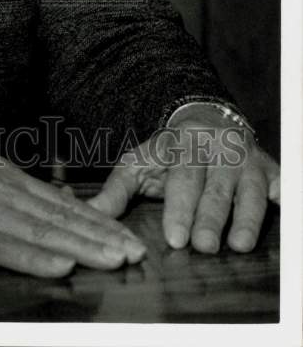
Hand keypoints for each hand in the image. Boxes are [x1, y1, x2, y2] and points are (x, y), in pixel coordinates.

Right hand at [0, 122, 146, 276]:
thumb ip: (2, 192)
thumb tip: (40, 209)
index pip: (58, 203)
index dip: (97, 222)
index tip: (129, 237)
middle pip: (57, 216)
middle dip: (101, 236)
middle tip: (139, 254)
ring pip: (38, 229)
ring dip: (80, 245)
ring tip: (115, 260)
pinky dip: (32, 255)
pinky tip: (58, 264)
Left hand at [87, 107, 279, 253]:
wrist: (205, 121)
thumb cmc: (167, 153)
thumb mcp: (137, 164)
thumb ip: (116, 191)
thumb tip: (86, 213)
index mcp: (180, 147)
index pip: (180, 180)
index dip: (178, 209)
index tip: (174, 238)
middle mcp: (215, 150)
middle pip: (213, 188)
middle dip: (209, 218)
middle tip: (204, 246)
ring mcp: (245, 159)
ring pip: (247, 190)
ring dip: (245, 217)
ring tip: (239, 244)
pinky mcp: (270, 169)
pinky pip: (280, 184)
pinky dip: (282, 198)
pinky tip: (282, 209)